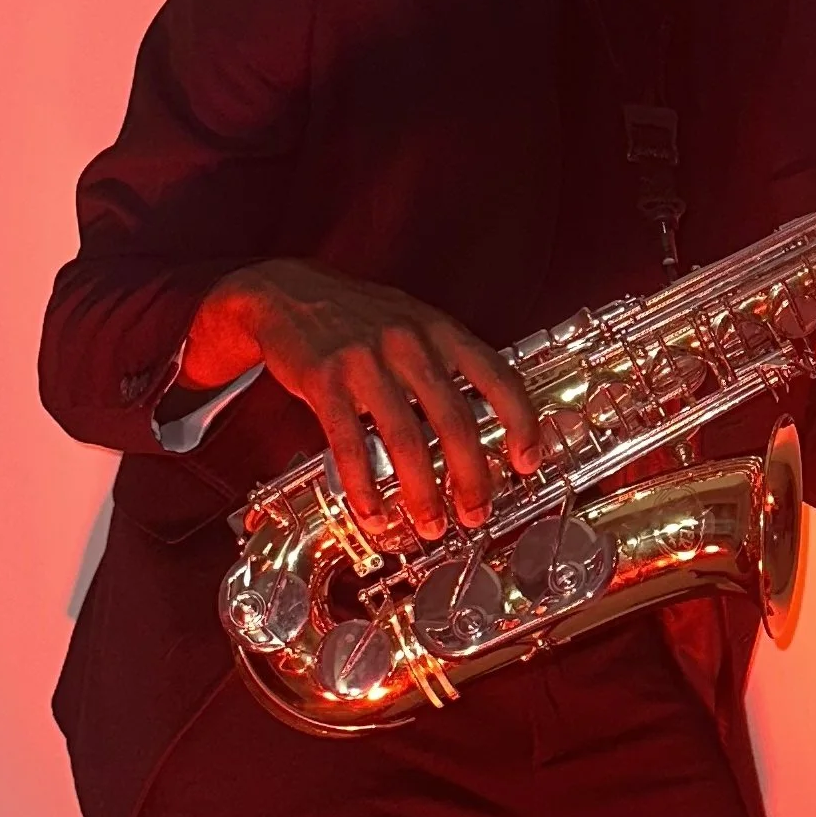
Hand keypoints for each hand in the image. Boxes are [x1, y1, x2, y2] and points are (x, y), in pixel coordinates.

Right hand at [182, 259, 539, 538]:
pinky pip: (350, 442)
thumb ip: (449, 363)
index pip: (499, 377)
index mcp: (442, 331)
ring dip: (422, 491)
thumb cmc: (360, 316)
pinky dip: (364, 484)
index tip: (528, 461)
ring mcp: (367, 361)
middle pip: (456, 421)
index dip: (522, 423)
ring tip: (431, 524)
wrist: (287, 292)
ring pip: (406, 438)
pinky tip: (372, 511)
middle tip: (477, 513)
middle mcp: (412, 344)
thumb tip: (487, 417)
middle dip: (472, 477)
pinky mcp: (325, 380)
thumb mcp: (416, 323)